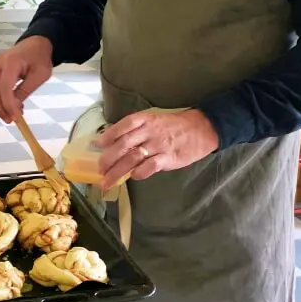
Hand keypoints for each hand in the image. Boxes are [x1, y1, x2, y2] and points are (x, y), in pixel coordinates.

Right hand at [0, 36, 52, 123]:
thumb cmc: (40, 58)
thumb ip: (25, 90)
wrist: (36, 43)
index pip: (4, 88)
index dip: (8, 105)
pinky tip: (10, 106)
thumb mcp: (40, 75)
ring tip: (11, 115)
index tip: (16, 118)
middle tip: (10, 120)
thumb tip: (14, 107)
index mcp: (11, 62)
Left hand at [96, 109, 218, 189]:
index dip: (109, 135)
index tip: (98, 145)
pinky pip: (150, 166)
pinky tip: (133, 176)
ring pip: (132, 158)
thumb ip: (139, 130)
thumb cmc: (175, 125)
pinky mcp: (169, 158)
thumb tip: (118, 142)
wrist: (201, 129)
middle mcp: (150, 132)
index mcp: (146, 120)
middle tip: (100, 169)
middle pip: (123, 145)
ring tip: (108, 181)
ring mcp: (159, 145)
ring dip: (118, 171)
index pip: (123, 125)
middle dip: (108, 159)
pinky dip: (139, 172)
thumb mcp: (155, 120)